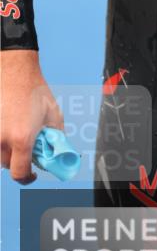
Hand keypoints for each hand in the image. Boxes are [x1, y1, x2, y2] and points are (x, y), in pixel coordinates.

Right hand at [0, 50, 63, 184]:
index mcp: (22, 138)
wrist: (16, 72)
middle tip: (29, 149)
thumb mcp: (53, 116)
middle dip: (19, 161)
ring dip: (8, 151)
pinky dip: (1, 141)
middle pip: (8, 165)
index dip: (27, 178)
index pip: (19, 173)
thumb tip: (56, 153)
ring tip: (18, 134)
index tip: (33, 174)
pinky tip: (10, 126)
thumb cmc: (35, 91)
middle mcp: (2, 139)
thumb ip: (55, 138)